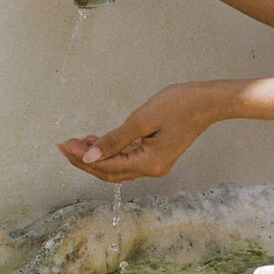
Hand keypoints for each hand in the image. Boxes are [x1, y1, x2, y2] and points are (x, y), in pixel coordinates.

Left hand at [57, 82, 223, 181]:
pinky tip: (99, 141)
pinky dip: (112, 151)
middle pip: (109, 171)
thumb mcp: (142, 120)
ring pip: (118, 166)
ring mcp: (155, 164)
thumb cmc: (179, 105)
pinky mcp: (157, 154)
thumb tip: (88, 157)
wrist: (209, 101)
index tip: (64, 144)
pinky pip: (128, 158)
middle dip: (85, 160)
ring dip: (96, 156)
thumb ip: (114, 140)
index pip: (106, 166)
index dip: (82, 158)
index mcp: (148, 163)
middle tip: (64, 145)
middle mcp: (151, 169)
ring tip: (77, 142)